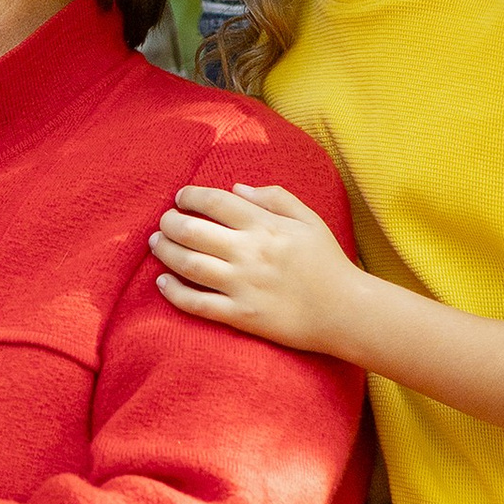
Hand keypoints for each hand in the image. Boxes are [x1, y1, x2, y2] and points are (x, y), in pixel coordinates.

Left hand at [150, 183, 361, 352]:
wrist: (346, 312)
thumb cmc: (327, 262)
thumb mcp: (309, 220)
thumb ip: (274, 198)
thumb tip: (235, 187)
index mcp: (266, 226)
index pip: (215, 202)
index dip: (190, 196)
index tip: (180, 198)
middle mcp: (250, 253)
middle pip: (192, 231)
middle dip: (169, 222)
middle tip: (164, 221)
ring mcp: (243, 286)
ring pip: (188, 264)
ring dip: (165, 251)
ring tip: (157, 244)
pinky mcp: (241, 316)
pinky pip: (197, 303)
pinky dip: (174, 292)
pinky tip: (162, 282)